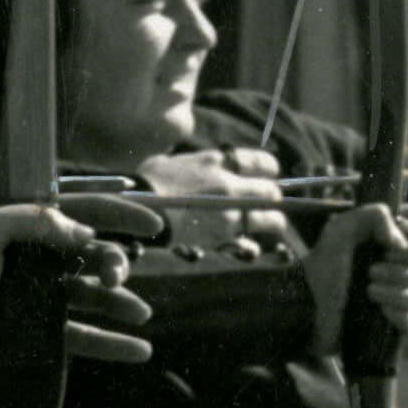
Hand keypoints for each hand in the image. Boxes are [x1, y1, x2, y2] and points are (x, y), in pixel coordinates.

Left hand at [0, 196, 164, 367]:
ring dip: (120, 303)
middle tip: (116, 277)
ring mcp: (37, 293)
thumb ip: (36, 220)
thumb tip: (83, 233)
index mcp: (25, 222)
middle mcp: (36, 255)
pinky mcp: (34, 328)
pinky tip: (138, 350)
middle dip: (115, 263)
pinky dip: (109, 343)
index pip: (82, 211)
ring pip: (91, 296)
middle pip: (93, 255)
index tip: (153, 225)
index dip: (119, 215)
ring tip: (140, 313)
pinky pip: (79, 335)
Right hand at [139, 144, 295, 255]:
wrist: (135, 213)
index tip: (268, 174)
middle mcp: (229, 185)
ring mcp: (229, 213)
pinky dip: (250, 246)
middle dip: (272, 198)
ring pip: (272, 220)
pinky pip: (249, 244)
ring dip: (271, 222)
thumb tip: (208, 168)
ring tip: (268, 225)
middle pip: (272, 192)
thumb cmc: (146, 185)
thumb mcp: (173, 163)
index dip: (268, 170)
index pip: (263, 162)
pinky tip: (246, 246)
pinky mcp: (221, 238)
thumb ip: (198, 165)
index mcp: (216, 161)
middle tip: (267, 202)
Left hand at [304, 201, 407, 347]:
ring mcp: (405, 299)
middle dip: (401, 274)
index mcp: (398, 246)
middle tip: (370, 273)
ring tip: (369, 291)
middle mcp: (407, 271)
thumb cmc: (324, 265)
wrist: (308, 303)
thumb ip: (374, 216)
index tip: (387, 252)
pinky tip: (380, 311)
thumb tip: (400, 240)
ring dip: (399, 294)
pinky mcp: (398, 324)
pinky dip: (401, 316)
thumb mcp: (342, 229)